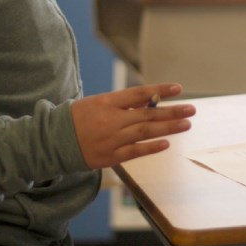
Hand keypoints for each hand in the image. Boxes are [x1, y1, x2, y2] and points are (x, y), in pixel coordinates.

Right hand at [71, 83, 195, 168]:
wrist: (54, 141)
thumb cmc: (78, 118)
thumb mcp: (98, 102)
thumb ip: (123, 102)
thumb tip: (150, 99)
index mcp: (107, 102)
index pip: (139, 94)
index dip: (160, 91)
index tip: (178, 88)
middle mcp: (112, 120)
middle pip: (148, 114)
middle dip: (172, 111)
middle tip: (191, 109)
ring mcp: (112, 139)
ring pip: (145, 132)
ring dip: (168, 128)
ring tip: (186, 124)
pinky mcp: (110, 156)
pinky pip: (135, 151)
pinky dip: (151, 147)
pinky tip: (166, 143)